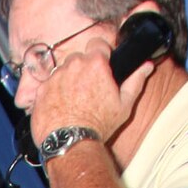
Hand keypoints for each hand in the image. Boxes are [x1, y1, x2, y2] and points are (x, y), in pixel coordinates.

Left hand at [29, 41, 151, 152]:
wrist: (71, 145)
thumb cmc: (98, 126)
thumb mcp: (124, 105)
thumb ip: (135, 81)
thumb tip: (146, 66)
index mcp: (95, 64)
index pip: (98, 43)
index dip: (100, 53)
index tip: (101, 64)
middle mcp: (73, 66)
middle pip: (79, 58)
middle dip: (83, 69)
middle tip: (88, 89)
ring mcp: (55, 77)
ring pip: (63, 71)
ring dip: (68, 81)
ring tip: (74, 101)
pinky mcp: (41, 90)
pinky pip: (49, 86)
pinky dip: (54, 94)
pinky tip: (61, 108)